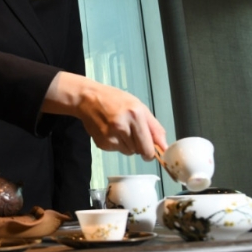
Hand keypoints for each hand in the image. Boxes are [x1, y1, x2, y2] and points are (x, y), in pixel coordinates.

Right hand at [44, 71, 166, 160]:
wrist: (87, 99)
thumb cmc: (114, 100)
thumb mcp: (139, 106)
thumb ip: (154, 127)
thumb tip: (164, 147)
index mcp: (135, 115)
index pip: (148, 148)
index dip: (151, 152)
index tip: (150, 151)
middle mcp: (122, 126)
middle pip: (139, 152)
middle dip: (139, 146)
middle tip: (132, 133)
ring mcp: (110, 136)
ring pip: (128, 152)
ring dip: (127, 144)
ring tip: (119, 129)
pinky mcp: (102, 143)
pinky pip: (117, 150)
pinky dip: (116, 144)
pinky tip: (110, 131)